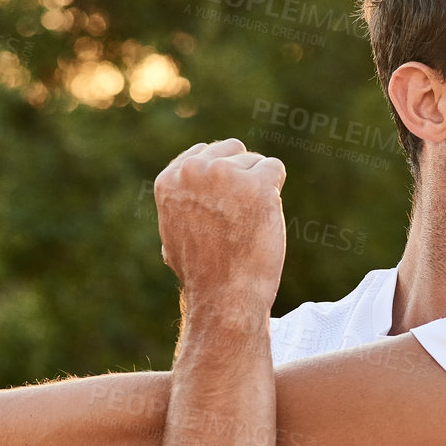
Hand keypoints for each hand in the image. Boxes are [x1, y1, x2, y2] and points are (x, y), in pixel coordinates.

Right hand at [155, 138, 285, 310]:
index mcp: (170, 180)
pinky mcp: (256, 184)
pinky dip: (275, 190)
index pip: (204, 152)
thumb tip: (185, 190)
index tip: (223, 205)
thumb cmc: (202, 273)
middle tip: (239, 214)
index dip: (221, 178)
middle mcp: (193, 171)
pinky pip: (275, 168)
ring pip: (255, 161)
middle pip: (232, 150)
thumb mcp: (174, 233)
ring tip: (248, 223)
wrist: (224, 295)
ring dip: (259, 187)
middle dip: (241, 175)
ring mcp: (224, 175)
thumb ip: (181, 204)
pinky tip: (265, 216)